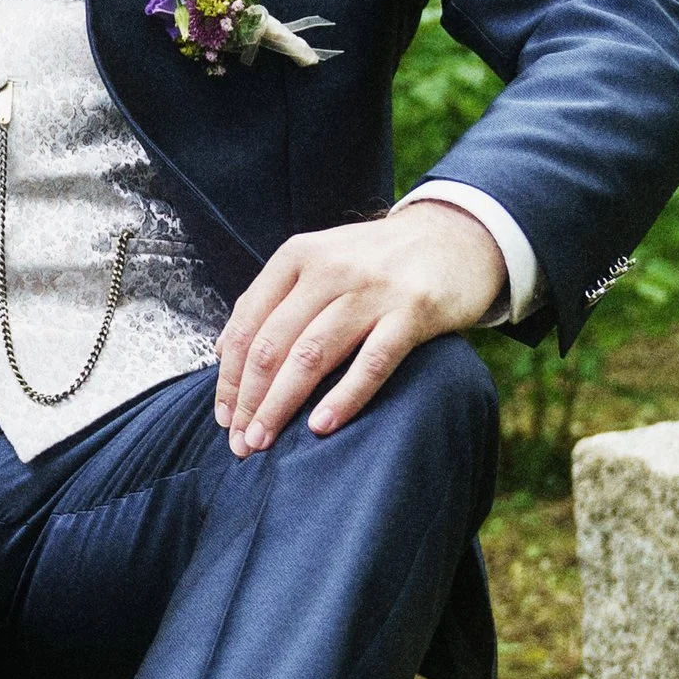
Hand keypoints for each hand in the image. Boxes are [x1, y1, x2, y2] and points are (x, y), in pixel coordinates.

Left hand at [213, 204, 504, 455]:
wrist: (454, 236)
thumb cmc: (377, 261)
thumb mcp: (320, 261)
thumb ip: (273, 299)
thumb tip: (224, 351)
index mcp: (297, 257)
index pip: (247, 324)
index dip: (229, 377)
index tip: (223, 417)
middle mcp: (329, 270)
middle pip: (272, 344)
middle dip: (249, 400)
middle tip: (241, 441)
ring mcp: (371, 290)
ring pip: (311, 355)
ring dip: (281, 404)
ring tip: (264, 441)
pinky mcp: (413, 312)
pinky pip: (372, 362)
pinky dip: (343, 397)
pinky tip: (321, 426)